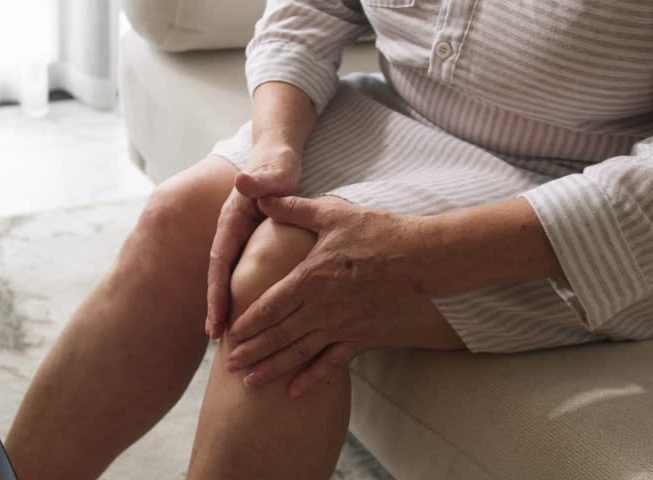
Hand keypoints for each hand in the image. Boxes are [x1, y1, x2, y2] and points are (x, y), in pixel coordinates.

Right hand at [205, 144, 301, 338]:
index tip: (216, 317)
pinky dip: (240, 293)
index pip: (221, 260)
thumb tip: (241, 180)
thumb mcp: (274, 172)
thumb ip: (261, 180)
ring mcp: (239, 238)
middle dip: (216, 305)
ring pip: (229, 275)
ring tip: (226, 336)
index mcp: (232, 219)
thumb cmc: (278, 164)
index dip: (217, 290)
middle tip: (216, 337)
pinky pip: (242, 272)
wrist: (276, 156)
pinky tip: (248, 314)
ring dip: (226, 303)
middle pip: (220, 274)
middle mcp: (231, 231)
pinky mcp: (250, 242)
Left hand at [225, 196, 444, 396]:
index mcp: (310, 279)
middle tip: (228, 363)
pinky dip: (312, 379)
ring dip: (272, 368)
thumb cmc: (379, 233)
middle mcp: (322, 309)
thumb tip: (260, 196)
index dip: (247, 323)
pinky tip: (295, 392)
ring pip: (299, 354)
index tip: (228, 335)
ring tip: (249, 381)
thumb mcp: (333, 214)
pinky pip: (333, 364)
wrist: (424, 258)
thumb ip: (294, 208)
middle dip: (251, 351)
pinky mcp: (362, 338)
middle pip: (279, 335)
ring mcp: (342, 327)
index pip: (269, 306)